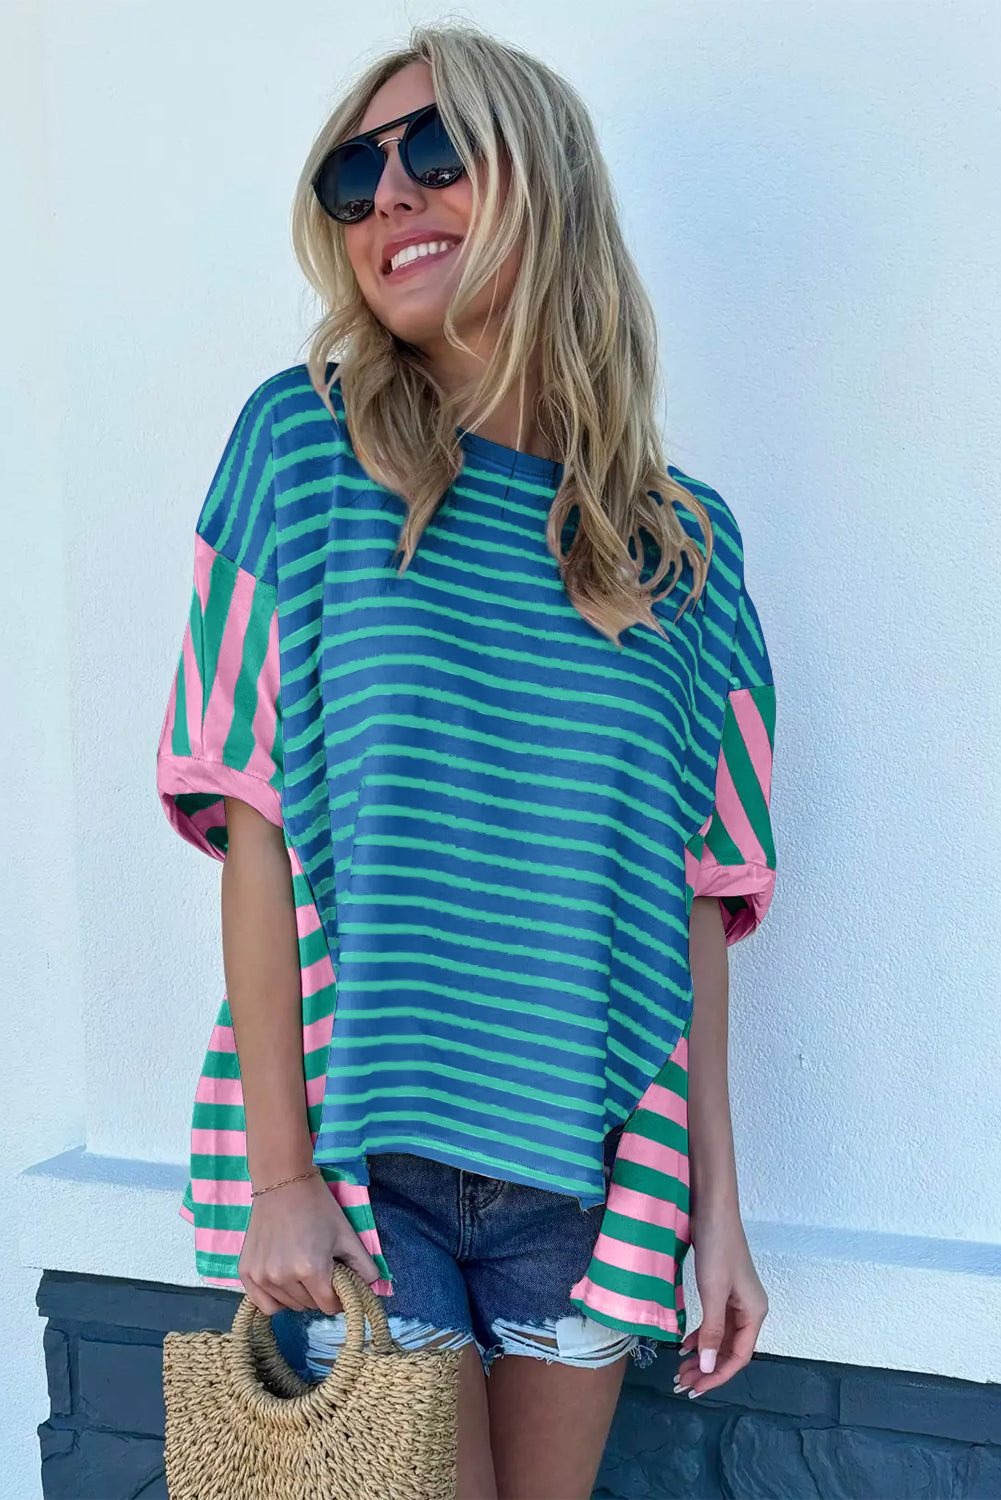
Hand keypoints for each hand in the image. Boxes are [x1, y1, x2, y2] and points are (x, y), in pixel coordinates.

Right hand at [237, 1170, 383, 1316]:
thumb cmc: (318, 1207)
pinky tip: (285, 1281)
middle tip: (322, 1271)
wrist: (283, 1183)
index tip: (340, 1283)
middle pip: (308, 1307)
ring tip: (303, 1270)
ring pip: (288, 1306)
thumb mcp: (347, 1235)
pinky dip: (277, 1299)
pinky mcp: (246, 1272)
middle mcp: (283, 1278)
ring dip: (300, 1296)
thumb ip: (364, 1267)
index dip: (339, 1298)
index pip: (329, 1306)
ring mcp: (261, 1276)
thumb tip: (371, 1290)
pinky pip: (265, 1304)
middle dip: (320, 1294)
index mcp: (311, 1270)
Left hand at [672, 1210, 767, 1397]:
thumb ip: (712, 1331)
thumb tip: (709, 1366)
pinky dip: (701, 1335)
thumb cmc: (717, 1250)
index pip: (740, 1356)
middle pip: (730, 1349)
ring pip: (721, 1337)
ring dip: (703, 1354)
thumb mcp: (713, 1292)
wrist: (713, 1210)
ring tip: (681, 1370)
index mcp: (755, 1313)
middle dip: (708, 1368)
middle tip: (682, 1383)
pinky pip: (715, 1322)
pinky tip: (686, 1345)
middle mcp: (749, 1310)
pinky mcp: (723, 1290)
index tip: (696, 1388)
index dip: (719, 1375)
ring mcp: (736, 1300)